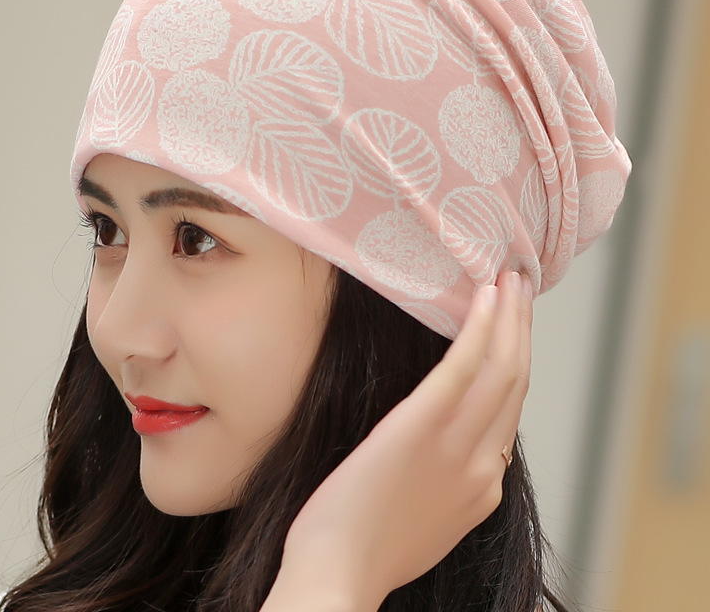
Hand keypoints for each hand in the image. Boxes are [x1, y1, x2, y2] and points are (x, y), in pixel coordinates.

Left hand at [263, 271, 532, 611]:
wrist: (336, 578)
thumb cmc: (363, 546)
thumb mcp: (424, 515)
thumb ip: (444, 476)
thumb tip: (442, 438)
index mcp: (482, 486)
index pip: (509, 412)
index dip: (515, 362)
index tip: (512, 331)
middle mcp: (483, 465)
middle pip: (516, 382)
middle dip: (523, 329)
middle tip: (521, 288)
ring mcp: (456, 447)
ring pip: (502, 368)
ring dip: (510, 318)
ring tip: (509, 280)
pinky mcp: (420, 427)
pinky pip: (463, 368)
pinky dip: (481, 329)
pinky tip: (484, 298)